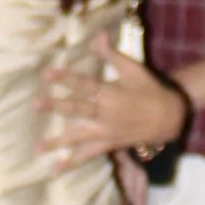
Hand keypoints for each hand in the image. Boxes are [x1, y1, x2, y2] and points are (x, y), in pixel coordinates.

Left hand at [38, 38, 186, 166]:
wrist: (168, 116)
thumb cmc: (149, 89)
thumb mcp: (132, 69)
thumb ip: (111, 54)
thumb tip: (99, 35)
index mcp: (110, 93)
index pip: (83, 84)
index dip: (65, 78)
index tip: (47, 74)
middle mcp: (105, 114)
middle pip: (76, 110)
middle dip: (55, 107)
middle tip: (35, 104)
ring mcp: (106, 132)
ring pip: (78, 137)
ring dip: (57, 141)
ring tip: (38, 147)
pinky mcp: (108, 145)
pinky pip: (87, 155)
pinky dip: (71, 163)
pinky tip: (55, 169)